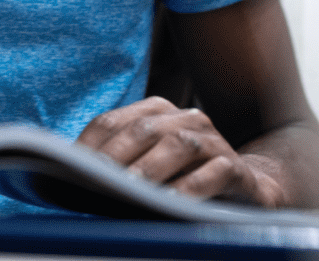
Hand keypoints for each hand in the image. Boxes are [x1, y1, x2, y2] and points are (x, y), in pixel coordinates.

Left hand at [77, 96, 281, 205]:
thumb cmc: (186, 179)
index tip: (66, 170)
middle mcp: (186, 119)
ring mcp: (214, 142)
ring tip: (128, 191)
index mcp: (157, 112)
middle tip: (94, 183)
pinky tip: (170, 205)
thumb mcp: (151, 168)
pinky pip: (213, 174)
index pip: (113, 122)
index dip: (88, 145)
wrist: (252, 189)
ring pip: (178, 145)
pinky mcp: (238, 169)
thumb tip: (68, 178)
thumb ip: (118, 166)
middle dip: (115, 157)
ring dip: (150, 169)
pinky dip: (189, 189)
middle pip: (143, 130)